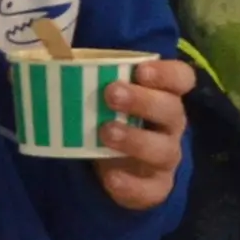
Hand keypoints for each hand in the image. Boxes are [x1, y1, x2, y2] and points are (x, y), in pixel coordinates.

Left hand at [97, 57, 193, 210]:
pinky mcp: (156, 187)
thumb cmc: (113, 118)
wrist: (120, 168)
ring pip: (163, 150)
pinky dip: (131, 185)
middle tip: (110, 93)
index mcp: (165, 95)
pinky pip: (151, 189)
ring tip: (106, 132)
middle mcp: (171, 125)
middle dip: (143, 101)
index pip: (181, 78)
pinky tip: (110, 177)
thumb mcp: (108, 96)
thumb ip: (95, 76)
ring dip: (135, 140)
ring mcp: (166, 157)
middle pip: (171, 110)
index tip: (141, 70)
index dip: (166, 73)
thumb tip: (58, 50)